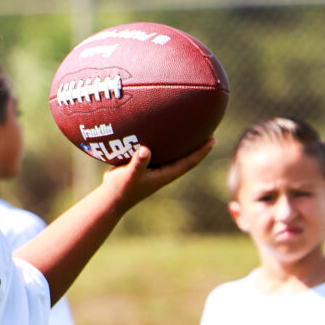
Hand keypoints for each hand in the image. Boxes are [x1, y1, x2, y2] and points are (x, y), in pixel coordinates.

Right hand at [99, 139, 215, 209]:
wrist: (111, 198)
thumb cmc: (122, 188)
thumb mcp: (130, 175)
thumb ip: (138, 163)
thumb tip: (146, 149)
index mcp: (166, 174)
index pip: (189, 162)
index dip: (202, 151)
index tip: (213, 139)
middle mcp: (164, 171)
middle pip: (186, 156)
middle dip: (198, 145)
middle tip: (210, 129)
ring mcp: (155, 168)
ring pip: (173, 153)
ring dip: (183, 142)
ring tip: (190, 126)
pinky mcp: (145, 165)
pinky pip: (159, 151)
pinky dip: (163, 141)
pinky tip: (160, 129)